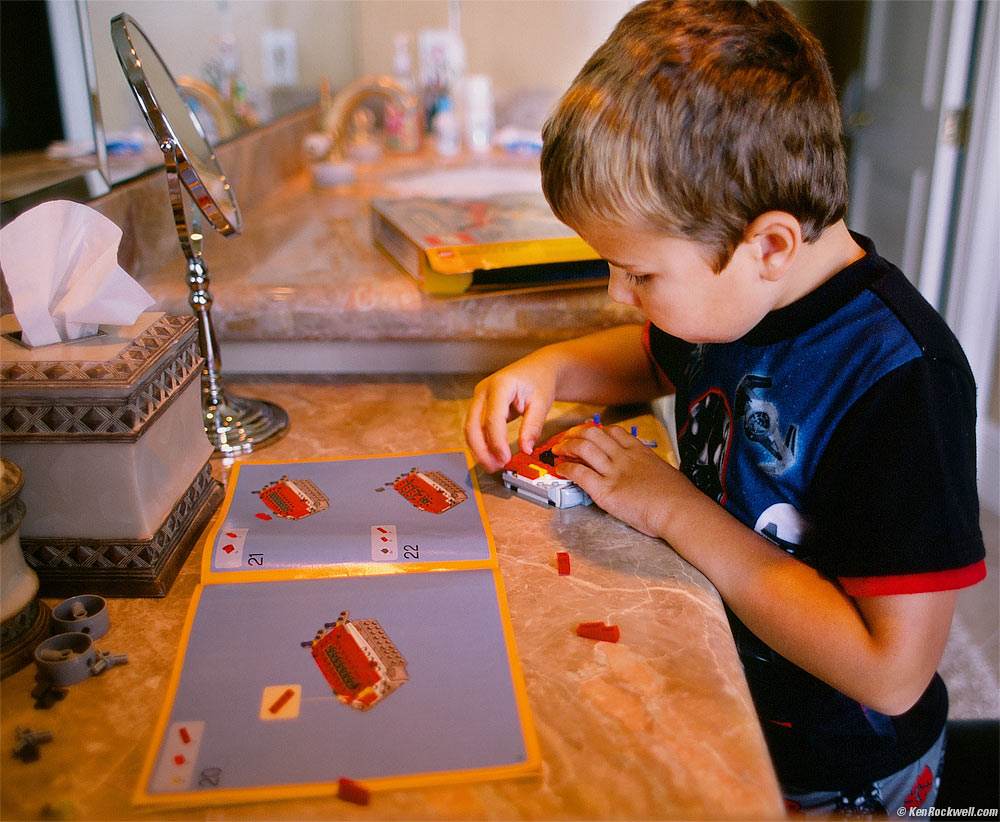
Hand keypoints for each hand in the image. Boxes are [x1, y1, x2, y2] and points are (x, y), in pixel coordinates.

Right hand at [464, 356, 557, 471]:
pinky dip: (482, 442)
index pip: (493, 419)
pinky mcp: (480, 405)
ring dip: (479, 449)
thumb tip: (525, 449)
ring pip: (471, 428)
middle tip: (495, 467)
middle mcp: (484, 390)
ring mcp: (479, 397)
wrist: (538, 368)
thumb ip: (533, 426)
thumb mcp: (542, 403)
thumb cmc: (540, 380)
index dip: (497, 442)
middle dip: (481, 450)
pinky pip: (476, 427)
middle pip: (473, 425)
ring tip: (494, 465)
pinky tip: (492, 455)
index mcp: (500, 385)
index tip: (505, 459)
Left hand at [553, 424, 693, 537]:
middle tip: (567, 437)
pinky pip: (579, 473)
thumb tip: (648, 475)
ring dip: (566, 446)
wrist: (680, 510)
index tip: (589, 433)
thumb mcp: (665, 473)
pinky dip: (566, 468)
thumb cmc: (679, 497)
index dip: (597, 430)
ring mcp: (614, 472)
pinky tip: (561, 469)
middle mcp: (625, 457)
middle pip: (594, 433)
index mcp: (640, 451)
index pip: (614, 432)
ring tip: (558, 450)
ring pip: (583, 448)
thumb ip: (651, 470)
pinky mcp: (606, 490)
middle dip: (576, 433)